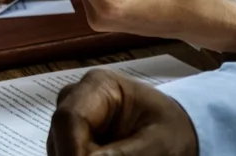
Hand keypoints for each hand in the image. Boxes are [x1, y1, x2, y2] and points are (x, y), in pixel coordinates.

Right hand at [48, 69, 197, 155]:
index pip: (68, 119)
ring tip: (122, 155)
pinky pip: (67, 153)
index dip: (71, 151)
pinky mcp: (72, 135)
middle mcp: (76, 97)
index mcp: (98, 86)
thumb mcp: (158, 145)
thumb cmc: (173, 131)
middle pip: (59, 136)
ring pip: (59, 149)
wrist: (176, 132)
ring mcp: (72, 117)